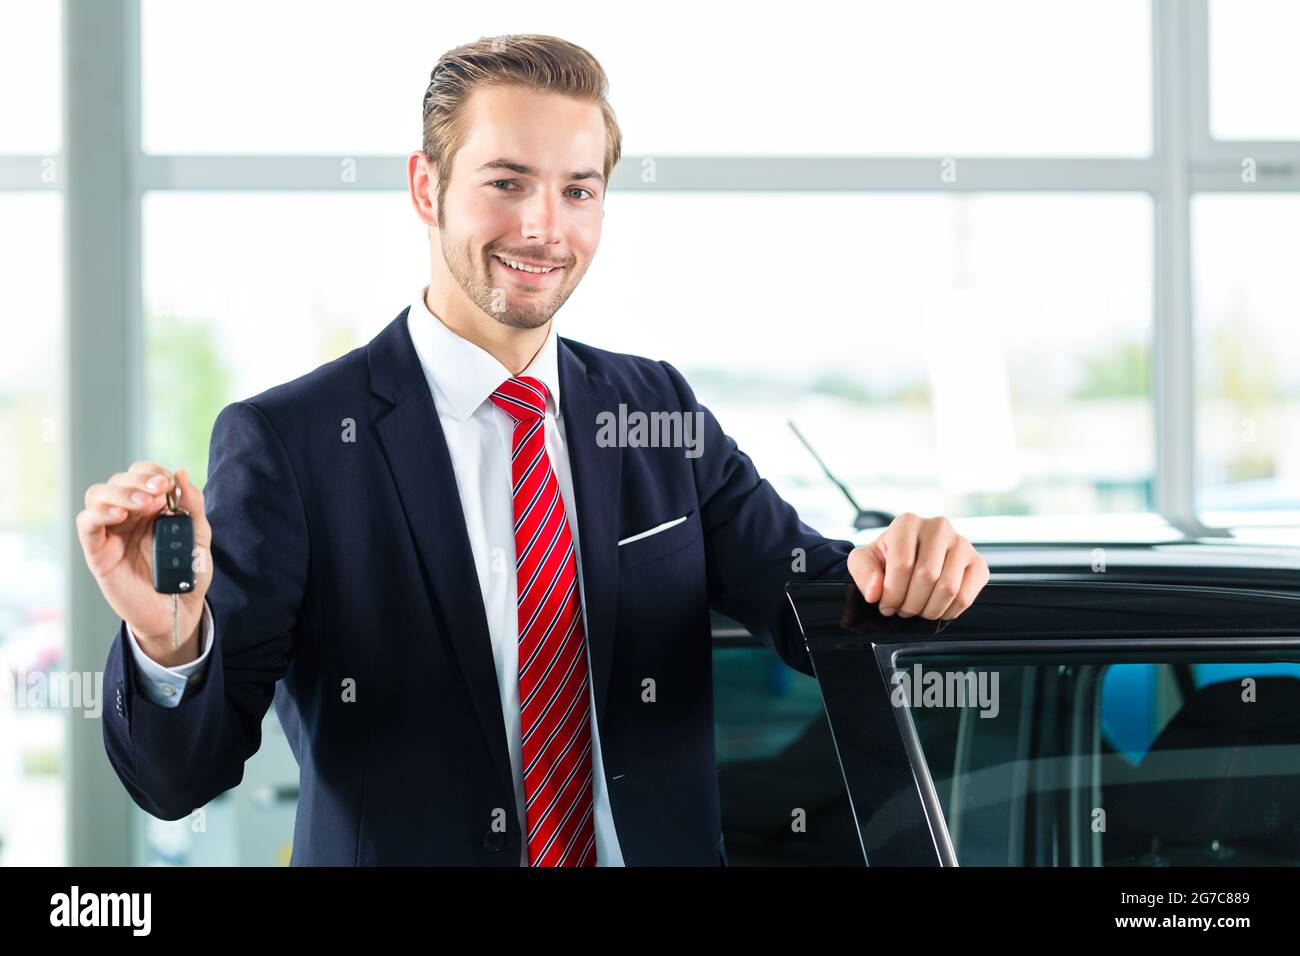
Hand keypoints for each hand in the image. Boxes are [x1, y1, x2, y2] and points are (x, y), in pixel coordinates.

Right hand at [75, 461, 212, 665]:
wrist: (177, 612)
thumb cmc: (186, 575)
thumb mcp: (198, 538)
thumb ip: (194, 507)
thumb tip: (181, 474)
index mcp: (151, 508)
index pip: (141, 475)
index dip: (152, 472)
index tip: (169, 482)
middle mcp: (128, 516)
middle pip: (119, 480)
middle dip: (139, 479)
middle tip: (159, 490)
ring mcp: (111, 532)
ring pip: (98, 495)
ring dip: (120, 492)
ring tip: (144, 503)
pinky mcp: (98, 552)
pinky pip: (86, 524)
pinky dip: (99, 513)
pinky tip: (120, 514)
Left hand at [847, 512, 988, 621]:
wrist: (910, 559)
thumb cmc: (886, 559)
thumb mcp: (864, 561)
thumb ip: (863, 573)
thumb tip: (875, 593)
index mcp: (908, 522)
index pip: (903, 564)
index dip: (892, 593)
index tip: (885, 605)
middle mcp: (939, 527)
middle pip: (927, 577)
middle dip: (910, 603)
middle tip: (902, 610)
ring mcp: (962, 544)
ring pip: (949, 588)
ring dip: (929, 610)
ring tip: (917, 609)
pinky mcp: (978, 564)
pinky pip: (966, 596)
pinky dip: (949, 611)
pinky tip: (936, 609)